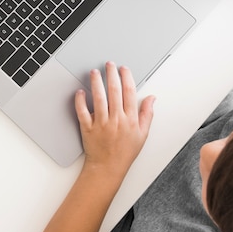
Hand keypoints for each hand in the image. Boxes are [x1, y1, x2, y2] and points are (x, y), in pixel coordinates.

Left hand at [75, 62, 154, 176]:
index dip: (127, 78)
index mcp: (130, 120)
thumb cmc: (125, 152)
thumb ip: (147, 114)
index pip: (130, 93)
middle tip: (109, 64)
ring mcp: (101, 123)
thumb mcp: (142, 134)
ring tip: (94, 72)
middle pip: (114, 91)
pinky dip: (80, 101)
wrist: (108, 167)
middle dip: (111, 74)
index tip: (124, 68)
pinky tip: (80, 91)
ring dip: (96, 83)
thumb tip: (151, 98)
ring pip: (99, 98)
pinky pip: (82, 111)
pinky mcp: (88, 128)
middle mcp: (116, 120)